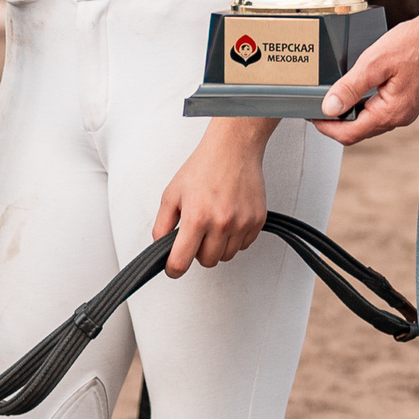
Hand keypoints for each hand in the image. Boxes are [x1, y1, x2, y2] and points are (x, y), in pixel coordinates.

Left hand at [152, 119, 273, 275]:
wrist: (233, 149)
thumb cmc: (203, 167)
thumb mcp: (172, 194)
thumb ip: (162, 225)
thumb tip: (161, 246)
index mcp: (196, 217)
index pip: (181, 261)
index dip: (174, 269)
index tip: (173, 268)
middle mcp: (221, 223)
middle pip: (207, 262)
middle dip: (198, 252)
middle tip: (197, 232)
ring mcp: (242, 223)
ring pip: (226, 256)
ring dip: (218, 246)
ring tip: (214, 222)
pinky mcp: (257, 221)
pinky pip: (244, 245)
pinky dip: (235, 238)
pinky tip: (229, 219)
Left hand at [316, 11, 418, 145]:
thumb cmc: (414, 44)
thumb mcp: (374, 63)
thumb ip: (349, 88)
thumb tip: (329, 108)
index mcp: (391, 112)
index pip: (350, 134)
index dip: (326, 128)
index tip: (310, 115)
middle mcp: (399, 117)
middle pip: (358, 131)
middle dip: (335, 122)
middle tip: (315, 106)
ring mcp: (403, 110)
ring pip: (368, 122)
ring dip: (348, 114)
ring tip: (330, 97)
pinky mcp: (405, 101)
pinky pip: (378, 111)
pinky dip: (361, 106)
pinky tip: (353, 92)